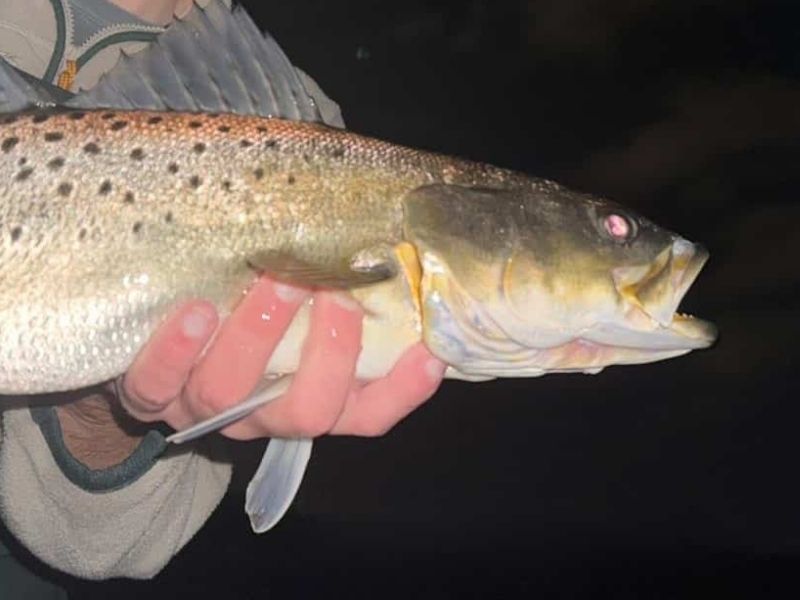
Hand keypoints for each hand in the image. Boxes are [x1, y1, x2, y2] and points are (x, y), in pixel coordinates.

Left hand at [120, 276, 445, 438]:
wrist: (167, 328)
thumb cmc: (255, 301)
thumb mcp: (304, 300)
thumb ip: (340, 281)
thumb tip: (390, 227)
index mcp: (310, 397)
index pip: (367, 413)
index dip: (402, 393)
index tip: (428, 354)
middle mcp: (263, 412)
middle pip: (307, 413)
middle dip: (329, 355)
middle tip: (335, 294)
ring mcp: (205, 408)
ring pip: (232, 396)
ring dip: (257, 336)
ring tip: (275, 278)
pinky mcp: (150, 394)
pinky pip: (156, 387)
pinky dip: (177, 351)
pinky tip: (197, 311)